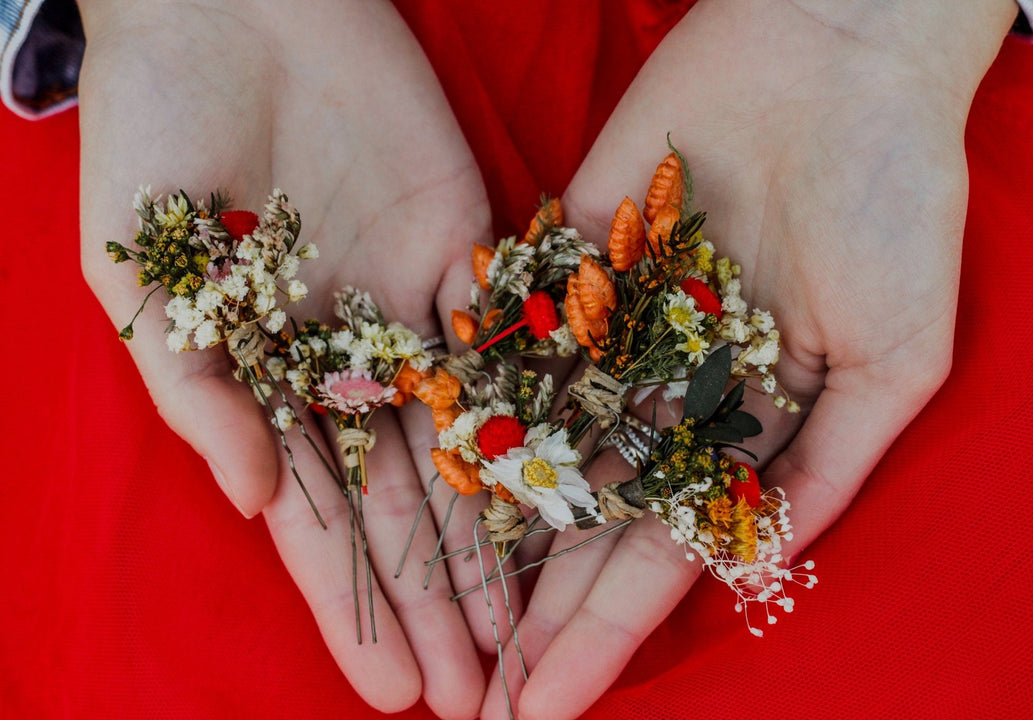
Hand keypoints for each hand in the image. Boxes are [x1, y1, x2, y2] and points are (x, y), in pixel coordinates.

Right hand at [78, 1, 498, 715]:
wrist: (232, 11)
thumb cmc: (157, 141)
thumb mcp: (146, 279)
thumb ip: (199, 393)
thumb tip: (259, 501)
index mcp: (271, 383)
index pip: (323, 523)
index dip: (356, 608)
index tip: (393, 692)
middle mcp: (352, 365)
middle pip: (409, 507)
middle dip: (440, 605)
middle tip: (480, 698)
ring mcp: (417, 317)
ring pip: (472, 452)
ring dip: (497, 546)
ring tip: (528, 635)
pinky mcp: (470, 257)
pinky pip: (514, 357)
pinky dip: (540, 426)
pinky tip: (571, 504)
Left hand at [482, 1, 1016, 716]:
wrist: (833, 58)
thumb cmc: (891, 203)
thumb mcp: (897, 355)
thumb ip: (828, 463)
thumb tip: (758, 566)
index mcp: (740, 423)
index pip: (659, 551)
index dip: (605, 631)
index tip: (552, 707)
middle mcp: (664, 389)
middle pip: (583, 520)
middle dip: (534, 612)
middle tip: (477, 701)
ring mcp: (607, 330)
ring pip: (533, 446)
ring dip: (488, 536)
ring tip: (437, 619)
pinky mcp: (563, 261)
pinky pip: (506, 343)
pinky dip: (465, 407)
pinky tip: (418, 482)